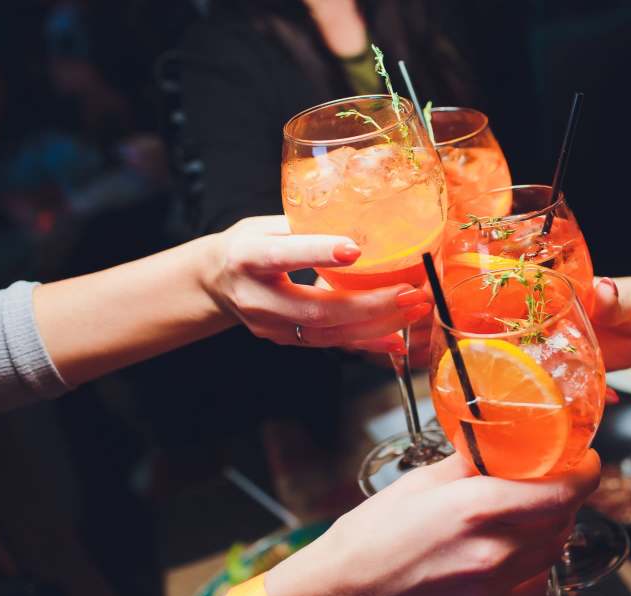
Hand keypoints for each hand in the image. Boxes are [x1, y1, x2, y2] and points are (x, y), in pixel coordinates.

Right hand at [205, 216, 431, 352]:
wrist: (214, 283)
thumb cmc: (248, 245)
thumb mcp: (268, 224)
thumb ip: (308, 224)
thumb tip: (364, 215)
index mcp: (248, 257)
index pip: (283, 256)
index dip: (318, 253)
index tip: (355, 250)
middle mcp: (258, 298)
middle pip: (317, 310)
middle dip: (370, 305)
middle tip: (411, 292)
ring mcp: (271, 326)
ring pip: (329, 334)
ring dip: (379, 325)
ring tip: (415, 309)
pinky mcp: (286, 341)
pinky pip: (332, 345)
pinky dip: (368, 343)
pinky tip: (398, 340)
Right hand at [266, 451, 601, 595]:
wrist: (344, 593)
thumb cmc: (370, 538)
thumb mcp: (421, 483)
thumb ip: (472, 462)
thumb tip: (502, 441)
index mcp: (477, 510)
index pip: (564, 490)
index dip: (583, 470)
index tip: (581, 458)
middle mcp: (494, 552)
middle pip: (564, 518)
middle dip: (565, 493)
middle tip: (550, 475)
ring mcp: (494, 587)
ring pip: (554, 550)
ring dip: (552, 525)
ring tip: (527, 509)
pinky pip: (535, 581)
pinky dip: (534, 561)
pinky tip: (512, 548)